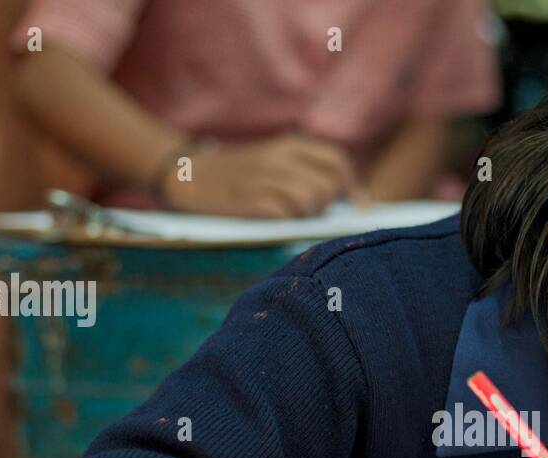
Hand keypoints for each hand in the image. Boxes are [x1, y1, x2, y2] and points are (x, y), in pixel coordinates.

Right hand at [160, 134, 358, 217]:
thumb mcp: (273, 159)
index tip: (360, 208)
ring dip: (307, 215)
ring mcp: (264, 178)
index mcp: (289, 145)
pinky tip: (274, 220)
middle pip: (329, 185)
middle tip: (313, 212)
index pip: (337, 161)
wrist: (187, 175)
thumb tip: (352, 200)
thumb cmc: (239, 174)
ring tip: (291, 215)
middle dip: (328, 204)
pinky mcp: (250, 201)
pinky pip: (286, 215)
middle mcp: (279, 158)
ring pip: (311, 200)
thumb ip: (307, 171)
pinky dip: (287, 222)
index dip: (353, 187)